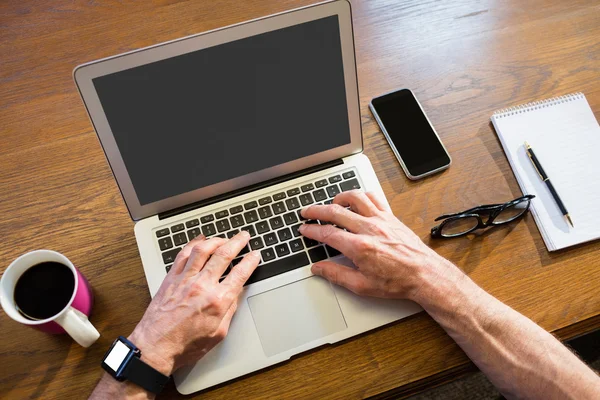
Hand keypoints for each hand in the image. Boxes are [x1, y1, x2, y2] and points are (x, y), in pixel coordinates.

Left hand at [127, 232, 259, 375]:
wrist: (155, 347)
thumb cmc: (184, 345)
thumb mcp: (218, 333)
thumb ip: (229, 311)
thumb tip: (234, 295)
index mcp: (217, 301)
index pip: (240, 273)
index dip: (250, 261)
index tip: (255, 255)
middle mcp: (202, 286)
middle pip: (224, 254)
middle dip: (237, 242)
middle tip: (244, 236)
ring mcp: (185, 280)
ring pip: (203, 249)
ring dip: (216, 240)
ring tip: (224, 238)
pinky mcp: (171, 279)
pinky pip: (183, 254)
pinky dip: (193, 243)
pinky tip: (199, 239)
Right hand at [299, 191, 456, 301]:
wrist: (424, 275)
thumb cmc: (397, 282)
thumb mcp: (362, 286)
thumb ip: (336, 275)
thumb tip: (319, 269)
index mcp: (359, 247)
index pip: (327, 233)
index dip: (312, 230)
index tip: (304, 229)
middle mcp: (369, 229)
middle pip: (335, 212)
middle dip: (316, 210)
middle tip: (307, 212)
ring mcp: (381, 220)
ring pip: (354, 198)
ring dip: (338, 198)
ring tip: (331, 203)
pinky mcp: (391, 217)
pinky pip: (373, 198)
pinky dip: (361, 196)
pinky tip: (356, 201)